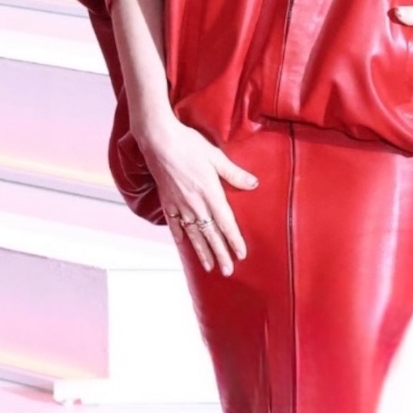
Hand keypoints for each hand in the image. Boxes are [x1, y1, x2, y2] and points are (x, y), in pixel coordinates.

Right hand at [136, 118, 258, 276]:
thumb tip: (253, 184)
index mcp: (209, 192)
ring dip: (202, 251)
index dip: (234, 240)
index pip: (225, 223)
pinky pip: (174, 224)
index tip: (241, 255)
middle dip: (220, 254)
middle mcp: (195, 203)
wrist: (159, 141)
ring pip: (193, 234)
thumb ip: (234, 173)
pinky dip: (180, 235)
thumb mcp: (216, 156)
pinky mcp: (167, 201)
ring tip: (209, 266)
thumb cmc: (188, 145)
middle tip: (228, 271)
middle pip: (210, 234)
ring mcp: (179, 204)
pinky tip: (184, 244)